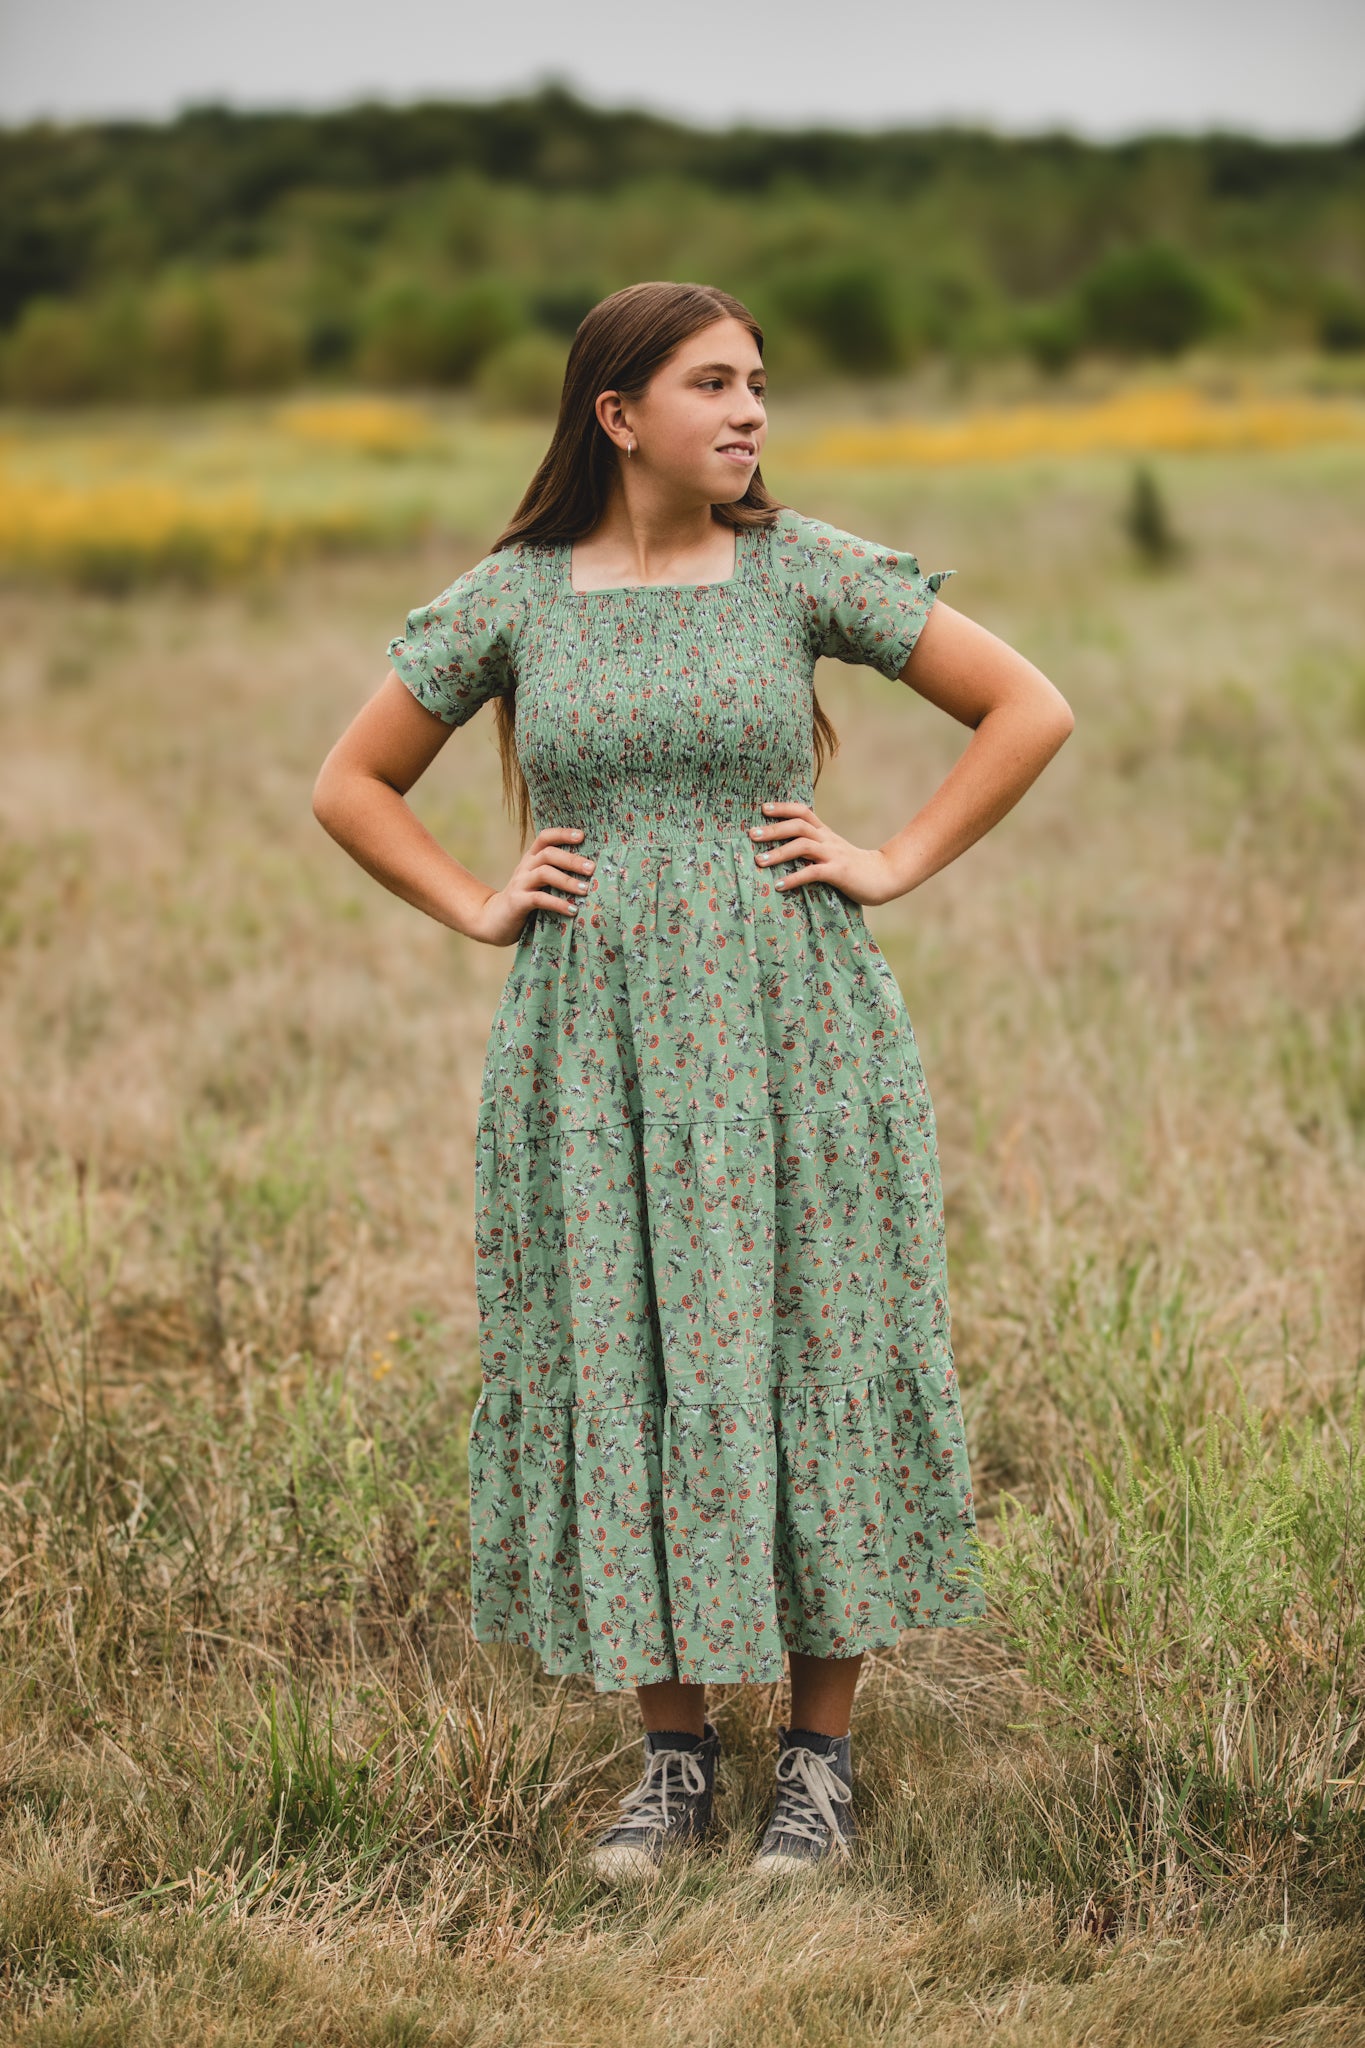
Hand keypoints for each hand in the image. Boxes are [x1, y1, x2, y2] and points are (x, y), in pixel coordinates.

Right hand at [466, 826, 593, 945]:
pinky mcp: (518, 902)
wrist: (494, 920)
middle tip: (592, 869)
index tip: (582, 836)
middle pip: (548, 853)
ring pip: (544, 873)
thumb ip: (557, 874)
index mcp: (531, 859)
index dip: (563, 834)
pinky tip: (572, 910)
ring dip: (567, 881)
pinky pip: (539, 898)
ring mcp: (520, 883)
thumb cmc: (526, 900)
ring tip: (586, 890)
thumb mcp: (540, 883)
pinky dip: (558, 903)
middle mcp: (525, 867)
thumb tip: (592, 872)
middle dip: (572, 860)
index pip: (545, 837)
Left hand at [750, 801, 899, 905]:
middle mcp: (828, 840)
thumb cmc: (854, 868)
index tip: (763, 808)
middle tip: (751, 834)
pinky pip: (813, 872)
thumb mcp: (832, 852)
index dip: (783, 807)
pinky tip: (779, 885)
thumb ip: (813, 849)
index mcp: (825, 833)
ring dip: (778, 853)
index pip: (803, 812)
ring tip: (759, 861)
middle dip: (773, 829)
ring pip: (803, 846)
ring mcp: (833, 855)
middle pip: (798, 825)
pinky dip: (794, 878)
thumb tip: (785, 851)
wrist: (885, 876)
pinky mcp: (838, 872)